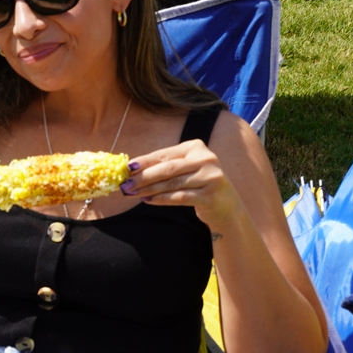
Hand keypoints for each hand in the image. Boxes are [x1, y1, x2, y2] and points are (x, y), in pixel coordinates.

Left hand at [120, 139, 243, 229]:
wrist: (227, 206)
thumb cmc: (199, 184)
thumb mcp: (186, 169)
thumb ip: (164, 166)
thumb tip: (133, 170)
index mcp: (196, 147)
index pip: (164, 154)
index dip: (144, 162)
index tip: (127, 169)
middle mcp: (206, 159)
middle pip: (167, 169)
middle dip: (143, 177)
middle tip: (125, 185)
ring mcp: (210, 177)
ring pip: (172, 184)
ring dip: (149, 189)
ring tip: (133, 193)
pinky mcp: (211, 196)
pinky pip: (180, 197)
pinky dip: (161, 199)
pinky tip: (148, 200)